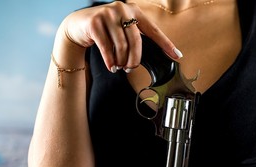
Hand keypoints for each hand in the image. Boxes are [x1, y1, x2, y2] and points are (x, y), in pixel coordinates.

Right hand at [60, 1, 180, 71]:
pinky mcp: (94, 23)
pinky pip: (107, 48)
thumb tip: (155, 55)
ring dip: (121, 61)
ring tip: (119, 67)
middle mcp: (122, 9)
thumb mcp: (122, 30)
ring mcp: (108, 14)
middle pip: (136, 41)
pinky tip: (111, 67)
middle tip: (130, 68)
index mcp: (134, 11)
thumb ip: (135, 38)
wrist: (77, 26)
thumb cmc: (105, 31)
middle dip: (134, 59)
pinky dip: (110, 61)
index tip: (177, 56)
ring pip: (121, 46)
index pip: (153, 30)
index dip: (166, 44)